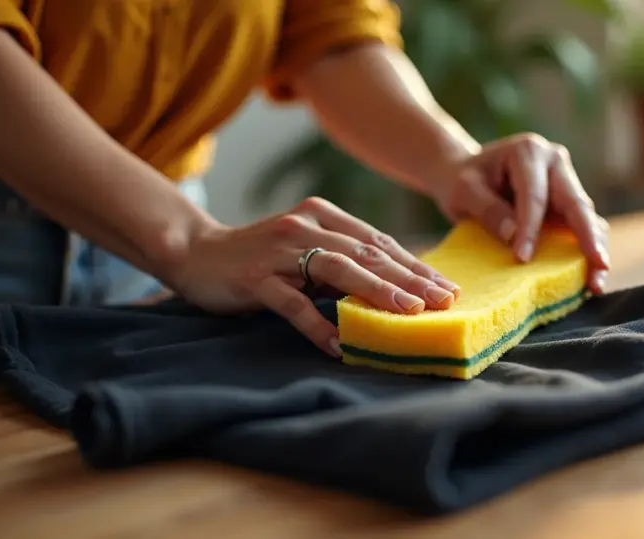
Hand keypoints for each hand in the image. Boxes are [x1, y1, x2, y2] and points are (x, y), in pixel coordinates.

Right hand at [166, 197, 460, 356]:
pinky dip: (318, 325)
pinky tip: (340, 345)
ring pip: (338, 269)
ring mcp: (280, 251)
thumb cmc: (261, 258)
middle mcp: (306, 226)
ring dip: (377, 291)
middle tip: (442, 301)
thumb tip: (397, 288)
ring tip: (409, 313)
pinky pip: (293, 304)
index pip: (379, 241)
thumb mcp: (307, 252)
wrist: (197, 254)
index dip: (414, 265)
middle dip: (409, 278)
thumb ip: (343, 261)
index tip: (446, 288)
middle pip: (367, 253)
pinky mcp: (256, 278)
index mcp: (323, 216)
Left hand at [430, 133, 610, 292]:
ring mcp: (566, 183)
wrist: (467, 176)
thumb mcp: (463, 191)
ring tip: (596, 283)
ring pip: (587, 218)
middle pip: (576, 204)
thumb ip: (487, 209)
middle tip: (598, 267)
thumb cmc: (462, 181)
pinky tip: (589, 278)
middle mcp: (555, 163)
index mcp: (529, 151)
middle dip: (588, 238)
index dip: (531, 228)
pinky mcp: (567, 205)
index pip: (535, 195)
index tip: (522, 259)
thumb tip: (514, 235)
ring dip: (595, 250)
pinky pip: (583, 228)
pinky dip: (587, 252)